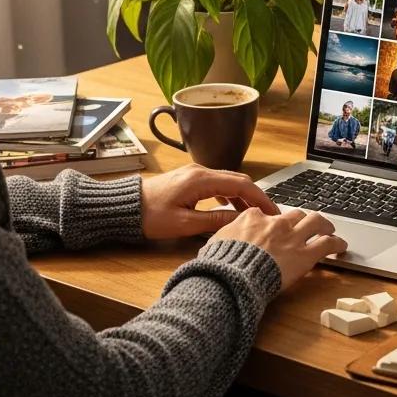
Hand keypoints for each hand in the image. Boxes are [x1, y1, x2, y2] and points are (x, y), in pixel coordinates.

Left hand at [141, 164, 278, 239]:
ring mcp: (195, 173)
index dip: (261, 198)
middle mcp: (201, 171)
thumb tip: (241, 220)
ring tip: (253, 215)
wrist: (123, 207)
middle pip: (239, 180)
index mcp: (201, 180)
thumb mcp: (184, 224)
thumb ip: (216, 220)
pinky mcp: (190, 178)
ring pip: (229, 181)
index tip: (273, 211)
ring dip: (243, 196)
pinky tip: (231, 208)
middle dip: (256, 196)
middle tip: (269, 214)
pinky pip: (218, 183)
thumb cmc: (149, 217)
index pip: (242, 185)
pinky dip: (230, 194)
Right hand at [210, 208, 346, 291]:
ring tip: (329, 229)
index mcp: (253, 218)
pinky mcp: (305, 254)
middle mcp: (276, 223)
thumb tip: (219, 241)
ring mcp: (292, 237)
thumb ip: (225, 237)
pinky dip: (337, 243)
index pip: (267, 214)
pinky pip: (327, 243)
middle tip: (306, 226)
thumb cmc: (221, 265)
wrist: (233, 278)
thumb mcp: (215, 244)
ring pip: (316, 221)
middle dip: (301, 220)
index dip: (273, 222)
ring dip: (324, 225)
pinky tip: (341, 246)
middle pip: (295, 214)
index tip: (275, 228)